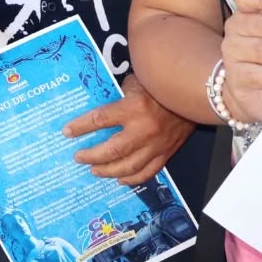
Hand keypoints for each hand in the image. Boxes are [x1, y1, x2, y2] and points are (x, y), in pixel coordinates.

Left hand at [63, 75, 194, 184]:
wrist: (195, 95)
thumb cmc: (161, 85)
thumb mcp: (137, 81)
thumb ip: (119, 93)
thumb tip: (101, 103)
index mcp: (133, 107)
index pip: (100, 119)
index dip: (80, 127)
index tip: (67, 132)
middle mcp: (143, 129)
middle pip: (111, 150)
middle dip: (91, 155)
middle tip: (78, 157)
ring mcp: (156, 145)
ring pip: (127, 166)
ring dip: (108, 171)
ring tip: (94, 170)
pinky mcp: (166, 153)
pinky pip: (147, 172)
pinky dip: (131, 179)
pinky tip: (120, 179)